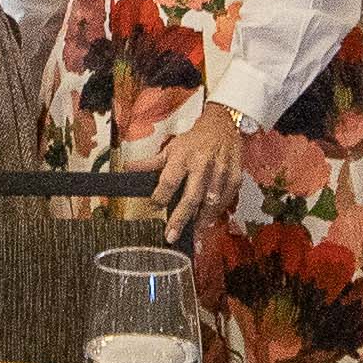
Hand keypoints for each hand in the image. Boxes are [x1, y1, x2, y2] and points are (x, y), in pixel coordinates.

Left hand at [147, 102, 248, 229]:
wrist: (222, 126)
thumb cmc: (194, 141)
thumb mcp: (171, 149)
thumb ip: (150, 164)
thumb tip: (128, 169)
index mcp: (183, 156)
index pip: (169, 180)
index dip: (161, 196)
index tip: (155, 206)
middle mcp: (202, 164)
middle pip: (191, 197)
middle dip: (180, 219)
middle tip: (171, 236)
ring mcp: (221, 172)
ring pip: (211, 203)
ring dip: (201, 221)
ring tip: (192, 234)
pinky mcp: (235, 177)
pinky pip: (225, 201)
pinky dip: (216, 213)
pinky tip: (207, 222)